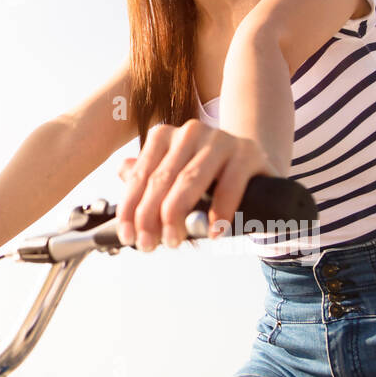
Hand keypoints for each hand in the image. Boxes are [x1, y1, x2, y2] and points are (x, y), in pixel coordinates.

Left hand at [116, 121, 279, 250]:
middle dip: (150, 216)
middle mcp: (189, 132)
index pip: (140, 175)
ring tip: (174, 240)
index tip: (128, 236)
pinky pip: (229, 185)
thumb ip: (149, 176)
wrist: (254, 171)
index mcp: (164, 135)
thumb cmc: (207, 179)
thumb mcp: (175, 176)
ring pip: (189, 180)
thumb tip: (121, 172)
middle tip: (148, 245)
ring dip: (177, 215)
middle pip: (161, 179)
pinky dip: (219, 211)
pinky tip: (214, 232)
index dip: (130, 208)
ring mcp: (219, 139)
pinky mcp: (247, 152)